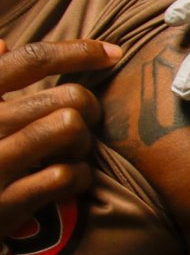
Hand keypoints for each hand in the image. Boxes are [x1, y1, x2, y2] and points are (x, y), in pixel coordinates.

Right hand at [0, 39, 121, 236]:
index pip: (31, 59)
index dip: (78, 51)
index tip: (114, 53)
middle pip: (68, 97)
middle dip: (89, 112)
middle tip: (81, 129)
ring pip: (70, 129)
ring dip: (83, 144)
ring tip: (70, 155)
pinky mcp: (4, 203)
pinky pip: (68, 175)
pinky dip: (79, 179)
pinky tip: (68, 183)